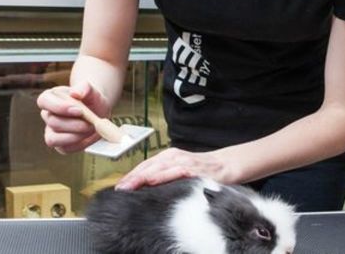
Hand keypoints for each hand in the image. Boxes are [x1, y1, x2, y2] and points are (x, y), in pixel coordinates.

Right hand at [36, 81, 110, 153]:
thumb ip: (85, 88)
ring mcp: (52, 131)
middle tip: (90, 123)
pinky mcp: (60, 144)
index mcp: (50, 97)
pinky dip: (79, 144)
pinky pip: (64, 148)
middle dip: (74, 124)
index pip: (44, 101)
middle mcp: (48, 115)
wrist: (98, 110)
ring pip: (53, 139)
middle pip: (52, 122)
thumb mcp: (92, 90)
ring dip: (74, 136)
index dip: (59, 107)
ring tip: (90, 129)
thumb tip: (75, 93)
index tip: (78, 110)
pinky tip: (89, 136)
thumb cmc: (91, 99)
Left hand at [115, 148, 232, 190]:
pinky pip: (177, 172)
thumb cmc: (202, 170)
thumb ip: (163, 177)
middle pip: (149, 166)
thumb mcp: (179, 172)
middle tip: (119, 188)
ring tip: (130, 185)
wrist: (227, 165)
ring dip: (143, 176)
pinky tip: (154, 180)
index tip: (118, 187)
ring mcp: (185, 162)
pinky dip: (164, 176)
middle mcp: (174, 157)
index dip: (130, 176)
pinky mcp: (195, 169)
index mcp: (168, 157)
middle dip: (133, 177)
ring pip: (159, 168)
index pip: (145, 166)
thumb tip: (143, 188)